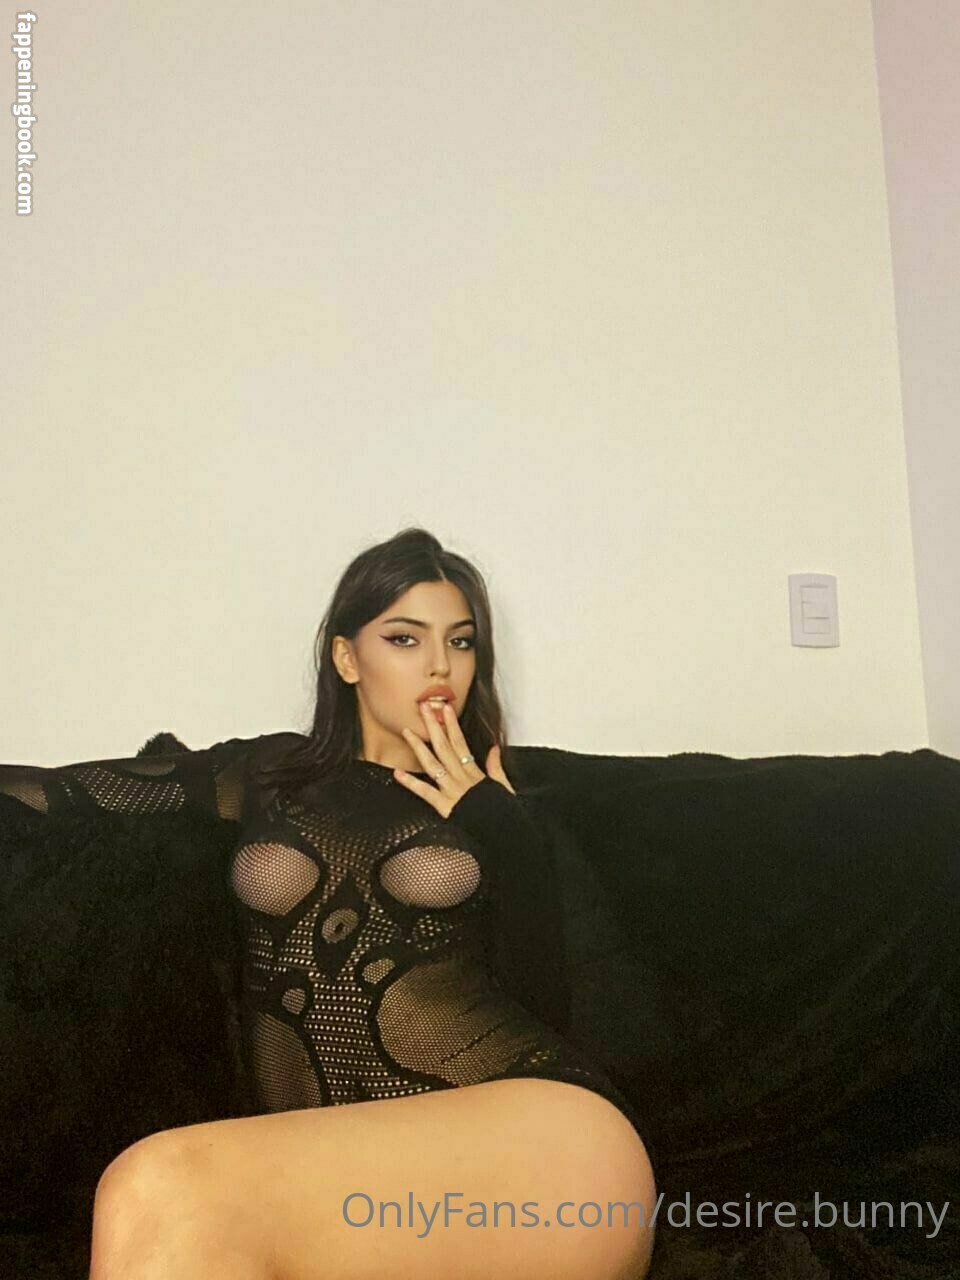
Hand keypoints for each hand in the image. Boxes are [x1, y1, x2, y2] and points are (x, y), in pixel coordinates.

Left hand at [393, 699, 516, 816]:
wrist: (506, 833)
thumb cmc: (504, 813)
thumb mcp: (503, 786)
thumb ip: (496, 766)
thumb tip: (494, 748)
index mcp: (474, 773)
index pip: (461, 743)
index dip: (452, 725)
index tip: (445, 709)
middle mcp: (462, 778)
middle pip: (445, 747)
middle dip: (434, 726)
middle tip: (424, 708)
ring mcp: (453, 791)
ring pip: (433, 764)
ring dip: (418, 747)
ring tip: (406, 732)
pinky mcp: (446, 807)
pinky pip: (426, 793)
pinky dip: (411, 783)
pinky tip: (397, 773)